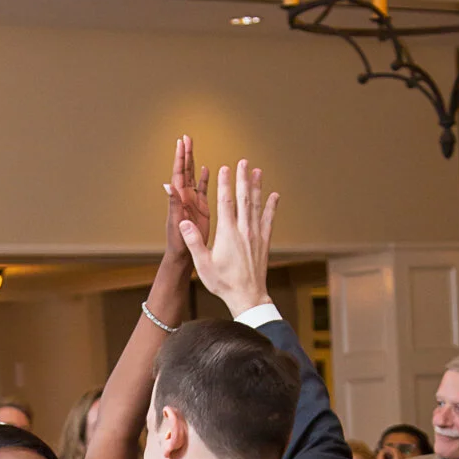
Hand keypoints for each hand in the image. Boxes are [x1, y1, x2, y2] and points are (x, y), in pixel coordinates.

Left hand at [161, 134, 209, 265]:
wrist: (185, 254)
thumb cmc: (178, 242)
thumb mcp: (176, 222)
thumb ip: (173, 203)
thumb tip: (168, 185)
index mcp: (178, 197)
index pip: (179, 172)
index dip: (180, 157)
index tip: (181, 142)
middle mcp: (184, 196)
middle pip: (186, 170)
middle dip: (186, 153)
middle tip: (186, 137)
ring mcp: (193, 201)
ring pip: (193, 176)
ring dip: (193, 161)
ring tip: (192, 146)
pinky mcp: (201, 207)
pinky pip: (203, 189)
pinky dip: (204, 178)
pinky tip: (206, 168)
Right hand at [178, 157, 277, 318]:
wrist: (247, 297)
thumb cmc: (223, 283)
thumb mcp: (203, 264)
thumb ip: (194, 241)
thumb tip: (184, 222)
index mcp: (227, 234)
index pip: (226, 202)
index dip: (225, 184)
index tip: (225, 168)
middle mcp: (243, 231)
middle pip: (243, 199)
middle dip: (242, 179)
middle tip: (243, 162)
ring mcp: (256, 236)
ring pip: (256, 206)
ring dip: (257, 187)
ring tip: (258, 171)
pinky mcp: (264, 242)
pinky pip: (268, 220)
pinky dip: (271, 207)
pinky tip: (274, 195)